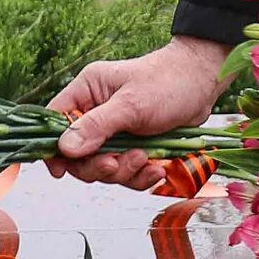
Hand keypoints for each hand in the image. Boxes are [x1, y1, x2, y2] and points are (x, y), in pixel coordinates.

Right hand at [51, 36, 228, 187]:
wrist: (204, 84)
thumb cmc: (168, 82)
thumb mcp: (131, 104)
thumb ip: (97, 126)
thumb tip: (65, 148)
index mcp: (87, 92)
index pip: (54, 122)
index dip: (54, 148)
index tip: (61, 170)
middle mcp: (96, 113)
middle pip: (77, 155)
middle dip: (98, 165)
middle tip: (116, 163)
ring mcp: (115, 133)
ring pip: (103, 168)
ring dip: (124, 171)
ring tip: (146, 159)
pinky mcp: (134, 147)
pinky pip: (126, 173)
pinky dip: (140, 176)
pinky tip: (156, 169)